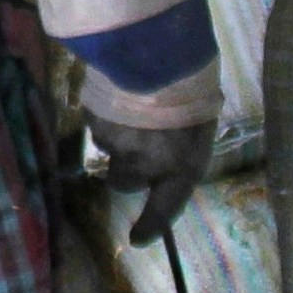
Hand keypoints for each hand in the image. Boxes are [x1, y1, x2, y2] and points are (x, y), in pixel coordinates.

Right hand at [93, 103, 210, 244]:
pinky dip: (107, 115)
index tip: (137, 239)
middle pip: (124, 181)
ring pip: (109, 149)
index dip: (150, 227)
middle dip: (127, 169)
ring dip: (119, 136)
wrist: (160, 53)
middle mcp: (143, 163)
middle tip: (137, 143)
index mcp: (179, 167)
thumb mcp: (199, 127)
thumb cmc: (192, 90)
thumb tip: (162, 164)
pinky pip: (98, 124)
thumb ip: (179, 152)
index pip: (163, 209)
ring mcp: (115, 143)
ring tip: (133, 107)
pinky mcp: (94, 122)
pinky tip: (120, 94)